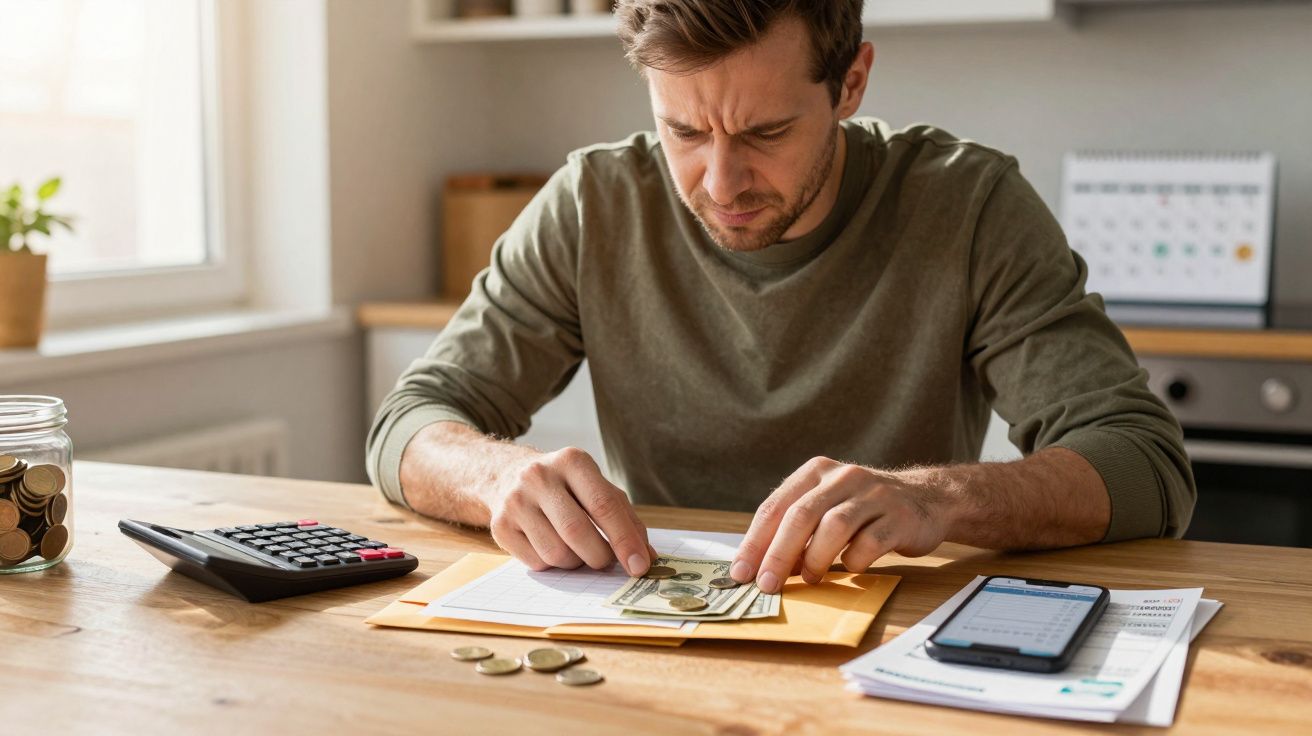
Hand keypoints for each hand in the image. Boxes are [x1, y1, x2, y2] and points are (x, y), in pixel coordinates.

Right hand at [488, 447, 654, 575]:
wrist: (508, 476)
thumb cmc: (566, 487)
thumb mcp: (597, 488)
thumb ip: (625, 519)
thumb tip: (646, 557)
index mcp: (572, 461)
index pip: (604, 505)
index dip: (624, 540)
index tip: (639, 566)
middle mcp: (539, 476)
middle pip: (578, 533)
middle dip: (599, 557)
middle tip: (606, 561)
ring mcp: (515, 500)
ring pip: (556, 553)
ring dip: (575, 562)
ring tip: (576, 549)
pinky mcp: (500, 525)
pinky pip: (536, 562)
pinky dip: (552, 564)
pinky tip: (552, 545)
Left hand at [730, 457, 951, 592]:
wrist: (926, 499)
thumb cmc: (864, 510)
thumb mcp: (827, 505)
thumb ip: (796, 527)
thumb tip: (759, 566)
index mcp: (816, 471)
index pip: (776, 506)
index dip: (755, 541)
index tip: (741, 572)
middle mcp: (843, 477)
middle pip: (801, 515)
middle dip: (778, 553)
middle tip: (766, 584)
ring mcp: (874, 494)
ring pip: (834, 526)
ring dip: (815, 559)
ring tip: (809, 578)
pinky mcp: (899, 516)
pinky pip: (869, 543)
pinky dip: (854, 561)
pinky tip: (850, 568)